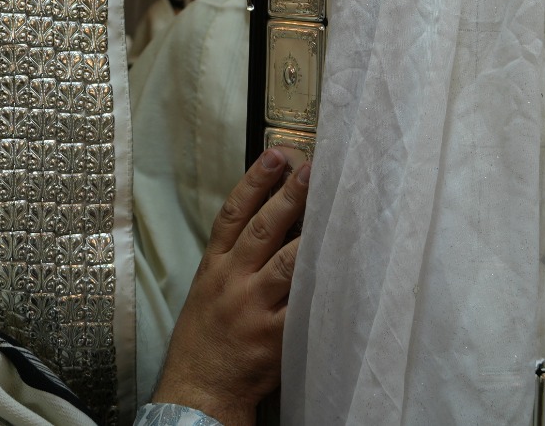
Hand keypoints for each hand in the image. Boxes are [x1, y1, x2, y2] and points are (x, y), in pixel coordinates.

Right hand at [150, 147, 309, 425]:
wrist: (199, 389)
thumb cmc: (206, 337)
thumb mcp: (207, 288)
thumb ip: (234, 256)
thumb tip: (271, 215)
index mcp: (214, 267)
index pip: (233, 215)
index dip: (254, 181)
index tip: (276, 154)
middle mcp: (232, 282)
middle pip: (262, 231)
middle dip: (288, 197)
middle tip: (312, 169)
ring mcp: (253, 309)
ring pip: (287, 264)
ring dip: (311, 235)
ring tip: (335, 209)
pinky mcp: (275, 336)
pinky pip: (305, 306)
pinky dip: (324, 288)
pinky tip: (344, 269)